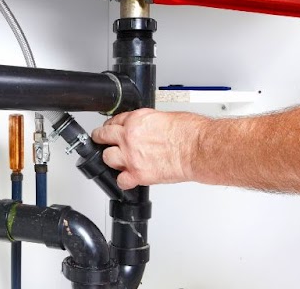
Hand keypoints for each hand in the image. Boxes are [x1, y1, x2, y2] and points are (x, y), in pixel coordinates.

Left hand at [90, 109, 209, 188]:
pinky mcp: (138, 174)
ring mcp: (131, 156)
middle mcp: (130, 137)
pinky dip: (124, 181)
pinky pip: (121, 181)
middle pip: (103, 136)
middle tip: (102, 142)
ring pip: (107, 158)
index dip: (111, 126)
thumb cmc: (190, 133)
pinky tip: (129, 178)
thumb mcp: (165, 117)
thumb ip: (149, 124)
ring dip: (112, 160)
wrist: (198, 148)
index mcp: (137, 120)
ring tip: (118, 161)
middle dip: (102, 139)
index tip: (111, 130)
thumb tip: (147, 129)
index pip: (114, 121)